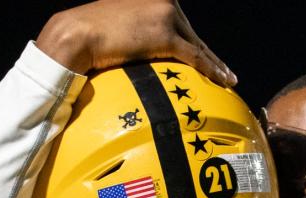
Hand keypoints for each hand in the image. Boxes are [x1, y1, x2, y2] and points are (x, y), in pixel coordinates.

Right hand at [36, 0, 234, 84]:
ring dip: (215, 65)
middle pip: (192, 34)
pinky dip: (211, 70)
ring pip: (198, 45)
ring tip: (228, 79)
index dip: (194, 42)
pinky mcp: (165, 35)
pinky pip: (195, 57)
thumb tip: (135, 49)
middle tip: (223, 71)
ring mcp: (166, 17)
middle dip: (208, 55)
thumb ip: (133, 32)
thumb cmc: (89, 35)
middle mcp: (164, 3)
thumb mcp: (117, 27)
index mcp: (154, 0)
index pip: (179, 24)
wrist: (77, 34)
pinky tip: (222, 82)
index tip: (206, 56)